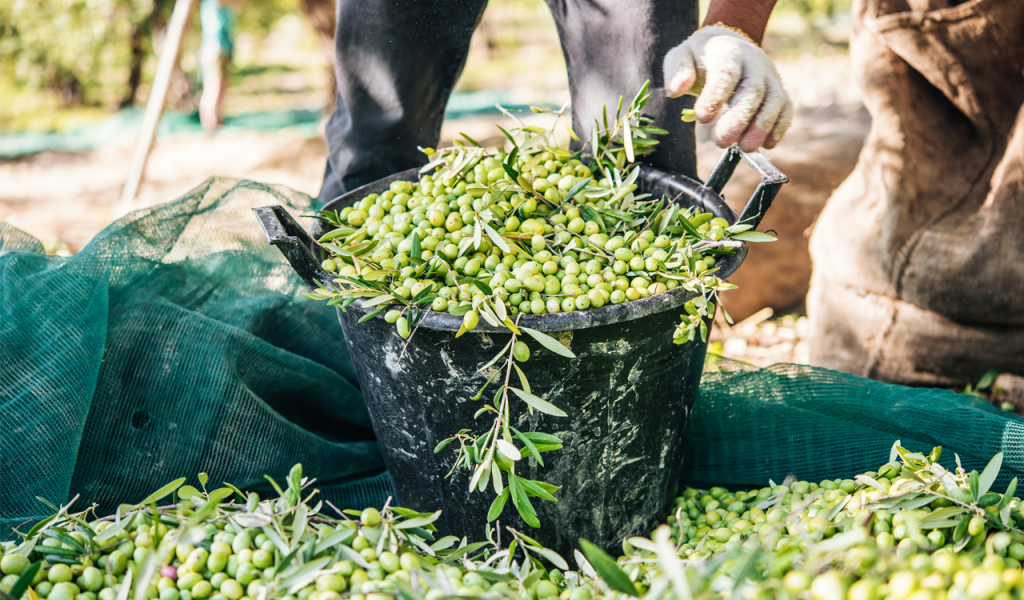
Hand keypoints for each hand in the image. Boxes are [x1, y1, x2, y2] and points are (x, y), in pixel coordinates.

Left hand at [663, 25, 791, 150]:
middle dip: (739, 118)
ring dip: (762, 126)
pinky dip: (779, 127)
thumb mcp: (681, 57)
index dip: (716, 95)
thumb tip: (675, 90)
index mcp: (728, 51)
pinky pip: (786, 107)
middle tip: (721, 142)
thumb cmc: (700, 57)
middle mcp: (754, 62)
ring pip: (775, 99)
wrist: (727, 44)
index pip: (726, 72)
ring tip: (745, 148)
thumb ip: (677, 71)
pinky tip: (767, 144)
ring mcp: (769, 76)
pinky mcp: (778, 89)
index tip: (702, 118)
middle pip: (753, 89)